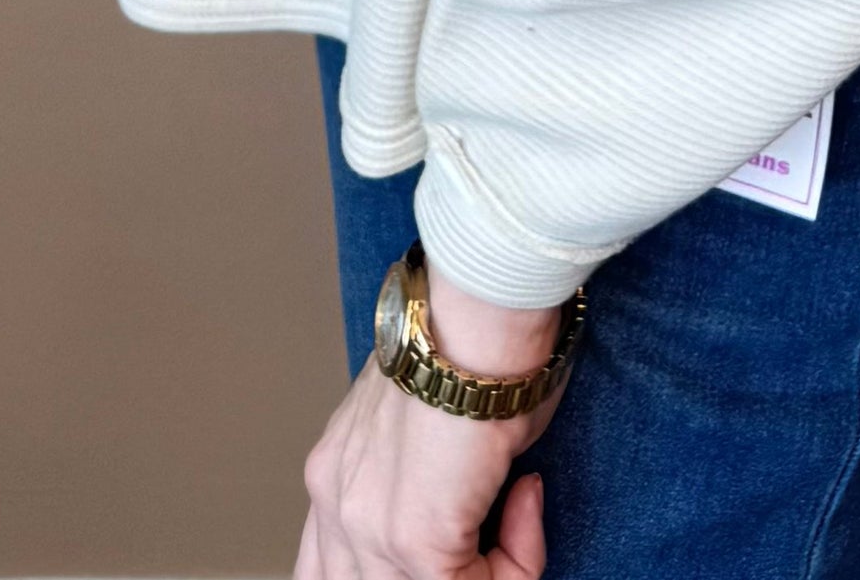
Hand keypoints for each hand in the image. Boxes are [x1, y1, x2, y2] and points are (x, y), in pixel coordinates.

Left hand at [296, 277, 565, 579]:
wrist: (483, 308)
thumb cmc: (475, 336)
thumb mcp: (427, 414)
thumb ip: (421, 467)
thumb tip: (469, 503)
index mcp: (334, 468)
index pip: (334, 560)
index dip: (394, 567)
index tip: (469, 538)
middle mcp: (336, 500)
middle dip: (432, 577)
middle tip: (483, 557)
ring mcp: (369, 527)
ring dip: (480, 577)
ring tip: (514, 527)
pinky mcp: (416, 542)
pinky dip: (513, 565)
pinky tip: (526, 500)